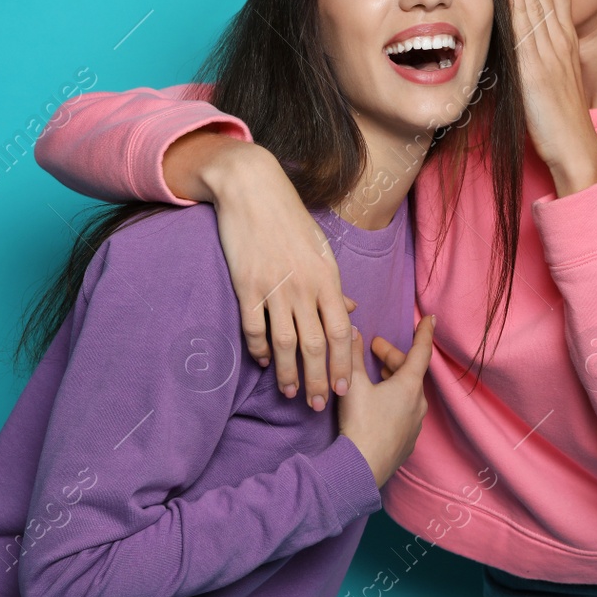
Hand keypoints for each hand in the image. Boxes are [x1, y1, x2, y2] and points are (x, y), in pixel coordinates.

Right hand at [200, 139, 354, 409]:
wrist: (254, 191)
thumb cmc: (291, 220)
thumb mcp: (321, 251)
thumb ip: (333, 286)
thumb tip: (350, 312)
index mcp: (326, 279)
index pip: (340, 332)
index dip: (342, 364)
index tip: (343, 389)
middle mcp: (304, 288)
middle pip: (315, 345)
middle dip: (317, 380)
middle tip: (316, 405)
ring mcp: (274, 288)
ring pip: (285, 344)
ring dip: (288, 373)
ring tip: (289, 393)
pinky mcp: (246, 287)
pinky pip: (254, 328)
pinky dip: (259, 349)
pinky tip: (263, 362)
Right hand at [337, 316, 433, 487]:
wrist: (362, 468)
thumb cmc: (360, 424)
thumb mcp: (353, 385)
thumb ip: (352, 356)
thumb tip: (353, 331)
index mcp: (410, 386)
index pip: (421, 351)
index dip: (424, 332)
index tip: (431, 318)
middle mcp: (419, 403)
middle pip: (410, 372)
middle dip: (392, 357)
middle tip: (373, 348)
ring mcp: (415, 424)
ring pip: (407, 393)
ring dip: (393, 380)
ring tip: (375, 375)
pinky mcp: (408, 441)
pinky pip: (404, 413)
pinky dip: (394, 401)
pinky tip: (378, 405)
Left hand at [507, 0, 596, 196]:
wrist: (574, 148)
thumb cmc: (560, 120)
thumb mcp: (551, 79)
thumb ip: (540, 57)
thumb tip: (524, 41)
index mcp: (563, 44)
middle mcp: (559, 43)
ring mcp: (548, 55)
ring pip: (538, 3)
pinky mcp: (536, 72)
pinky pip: (528, 33)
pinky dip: (522, 7)